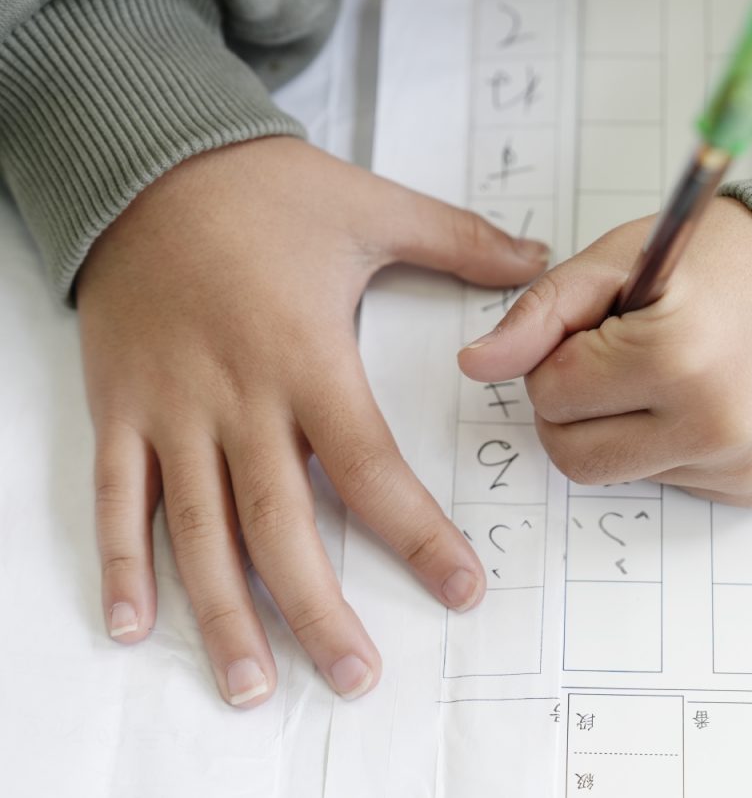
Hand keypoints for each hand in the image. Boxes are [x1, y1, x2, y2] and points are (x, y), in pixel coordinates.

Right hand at [77, 136, 547, 706]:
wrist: (150, 164)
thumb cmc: (262, 191)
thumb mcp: (369, 206)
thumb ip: (458, 240)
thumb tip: (539, 258)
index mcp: (307, 356)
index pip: (369, 467)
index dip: (416, 535)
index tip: (458, 588)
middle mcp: (237, 398)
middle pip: (280, 525)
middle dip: (319, 609)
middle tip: (357, 675)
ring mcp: (171, 410)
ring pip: (196, 531)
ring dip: (224, 614)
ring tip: (254, 683)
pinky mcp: (120, 408)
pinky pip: (117, 497)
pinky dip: (121, 561)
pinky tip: (134, 624)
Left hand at [459, 196, 751, 507]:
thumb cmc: (733, 261)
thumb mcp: (626, 259)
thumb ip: (542, 312)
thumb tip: (475, 366)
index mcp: (675, 356)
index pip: (550, 393)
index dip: (560, 357)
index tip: (603, 328)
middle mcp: (714, 425)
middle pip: (571, 454)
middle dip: (573, 407)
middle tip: (619, 361)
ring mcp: (742, 467)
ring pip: (617, 474)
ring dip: (621, 430)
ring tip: (671, 375)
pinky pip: (670, 484)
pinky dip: (667, 449)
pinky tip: (706, 401)